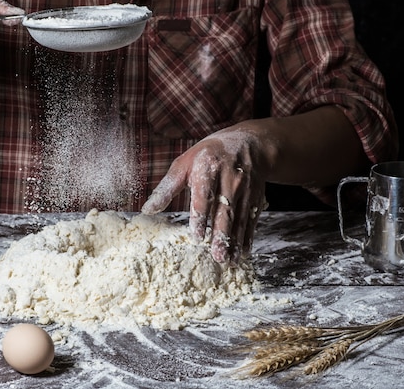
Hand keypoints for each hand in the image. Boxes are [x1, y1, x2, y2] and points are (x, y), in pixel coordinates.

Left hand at [142, 128, 268, 264]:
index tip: (197, 236)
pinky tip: (243, 252)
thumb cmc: (208, 155)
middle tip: (217, 256)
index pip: (204, 195)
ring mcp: (245, 189)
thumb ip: (167, 188)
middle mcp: (230, 178)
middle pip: (225, 210)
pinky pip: (252, 220)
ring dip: (235, 242)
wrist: (248, 143)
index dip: (201, 216)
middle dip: (222, 235)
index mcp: (208, 168)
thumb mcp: (183, 164)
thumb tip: (147, 210)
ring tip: (229, 261)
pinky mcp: (256, 197)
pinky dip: (248, 237)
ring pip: (240, 218)